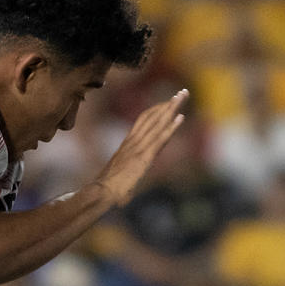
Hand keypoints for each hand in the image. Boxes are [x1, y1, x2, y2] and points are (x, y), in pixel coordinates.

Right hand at [92, 90, 187, 207]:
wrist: (100, 192)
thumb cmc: (107, 188)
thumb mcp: (118, 173)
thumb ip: (126, 168)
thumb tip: (129, 173)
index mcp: (127, 143)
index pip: (143, 119)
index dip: (157, 109)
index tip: (169, 101)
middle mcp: (133, 141)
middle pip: (153, 116)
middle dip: (169, 103)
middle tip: (183, 92)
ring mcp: (139, 148)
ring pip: (158, 123)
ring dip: (172, 108)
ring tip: (184, 96)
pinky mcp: (144, 157)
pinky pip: (160, 139)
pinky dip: (171, 127)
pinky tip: (181, 117)